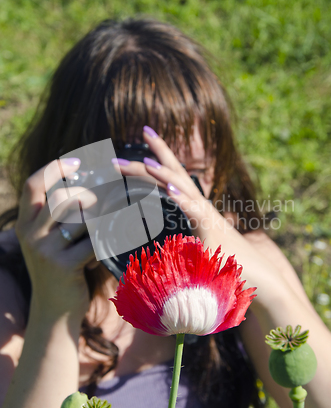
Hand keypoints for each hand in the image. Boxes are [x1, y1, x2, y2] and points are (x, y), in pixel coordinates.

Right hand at [15, 158, 98, 321]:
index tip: (77, 161)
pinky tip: (110, 245)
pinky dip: (105, 240)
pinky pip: (92, 241)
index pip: (34, 185)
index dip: (55, 168)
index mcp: (25, 224)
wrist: (54, 312)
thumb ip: (58, 218)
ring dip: (100, 218)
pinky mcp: (63, 265)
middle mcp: (30, 234)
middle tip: (106, 199)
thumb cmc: (59, 271)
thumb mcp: (48, 242)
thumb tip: (87, 187)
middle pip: (63, 198)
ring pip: (80, 217)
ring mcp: (45, 250)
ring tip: (109, 224)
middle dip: (89, 195)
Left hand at [113, 127, 290, 309]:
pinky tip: (169, 189)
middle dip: (157, 153)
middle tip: (143, 130)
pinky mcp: (213, 233)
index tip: (138, 146)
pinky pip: (197, 213)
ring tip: (146, 160)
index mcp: (195, 208)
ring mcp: (208, 218)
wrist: (260, 277)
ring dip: (165, 173)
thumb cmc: (228, 264)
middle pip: (176, 174)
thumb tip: (167, 243)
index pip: (173, 178)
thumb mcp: (198, 250)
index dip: (157, 160)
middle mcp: (201, 207)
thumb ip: (183, 243)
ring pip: (184, 189)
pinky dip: (183, 199)